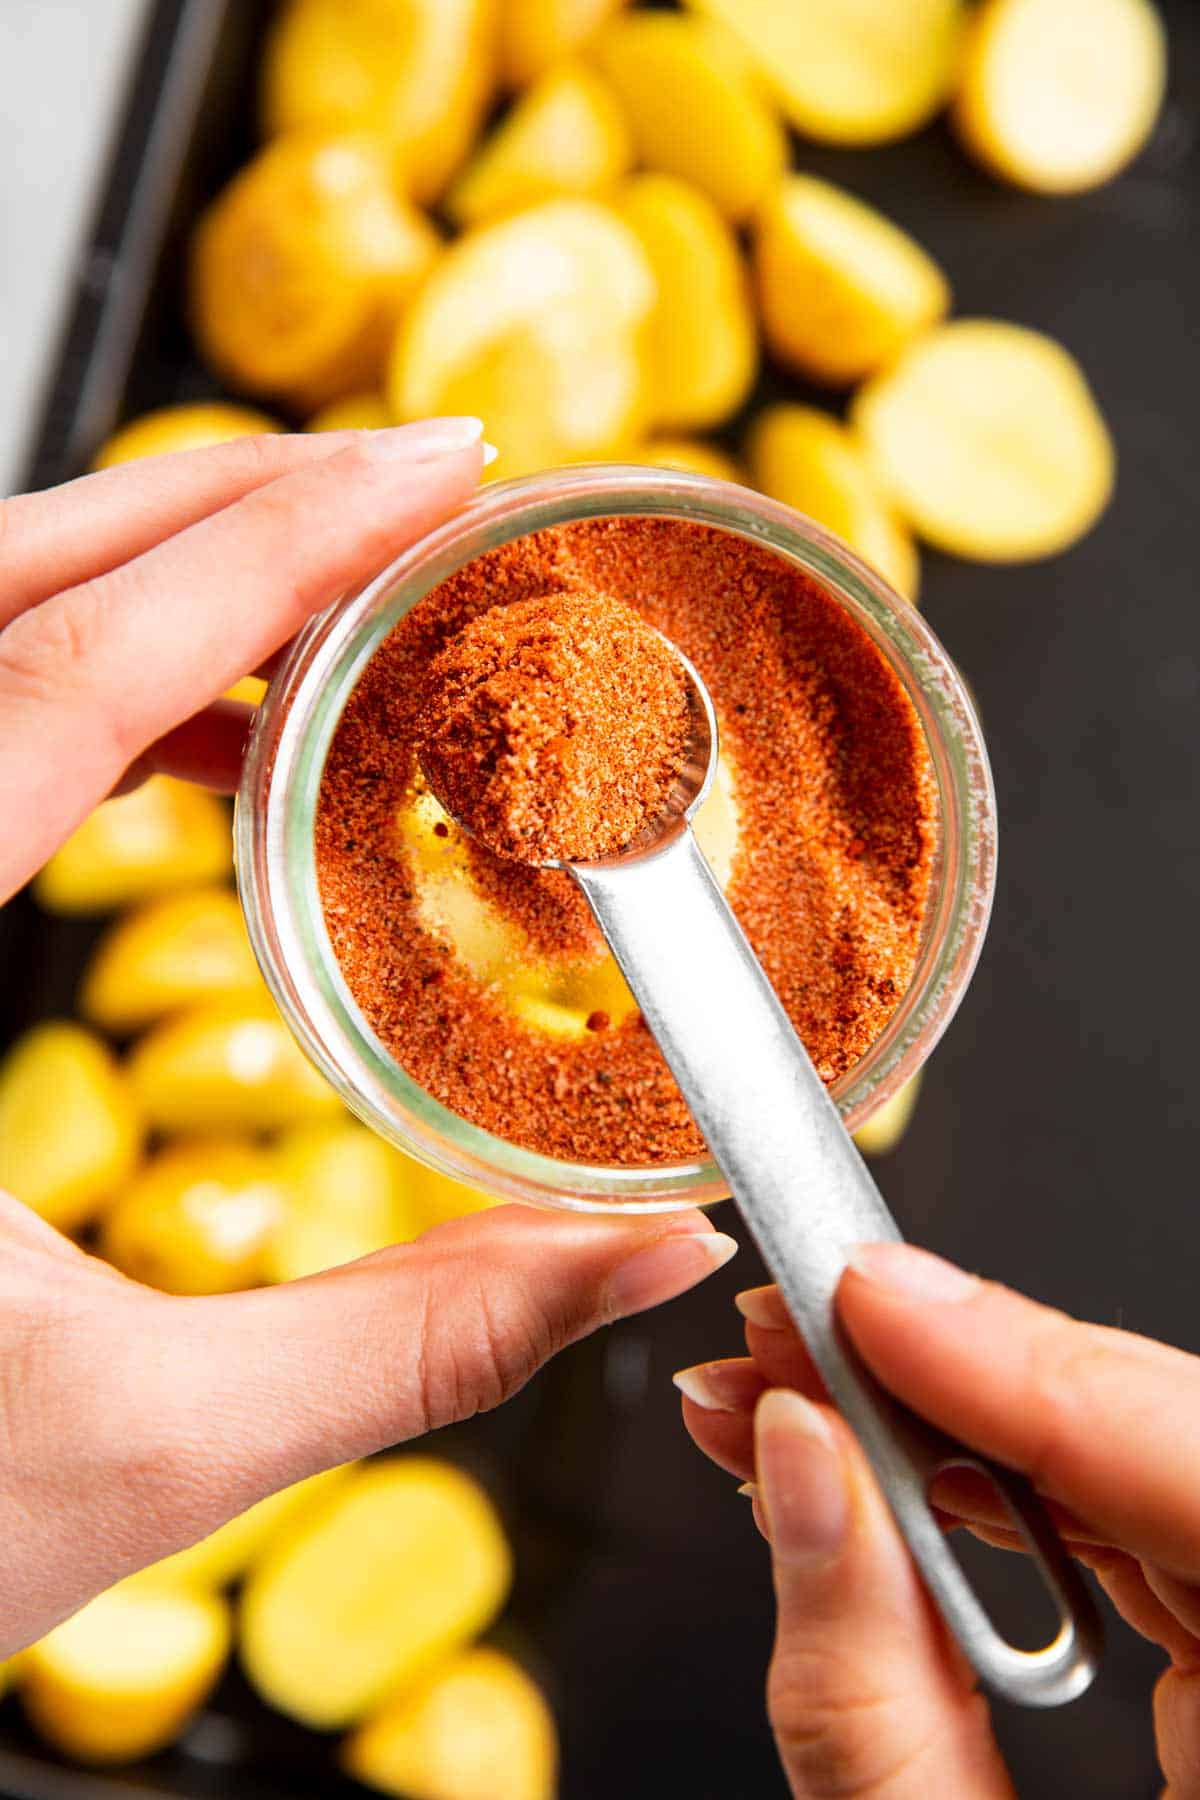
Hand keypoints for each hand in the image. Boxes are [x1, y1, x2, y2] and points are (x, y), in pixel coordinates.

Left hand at [0, 427, 738, 1649]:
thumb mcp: (144, 1438)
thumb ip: (417, 1341)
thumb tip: (641, 1258)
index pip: (64, 673)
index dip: (272, 549)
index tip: (433, 469)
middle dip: (221, 510)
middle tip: (416, 483)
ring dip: (154, 581)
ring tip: (343, 600)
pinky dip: (88, 681)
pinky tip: (203, 738)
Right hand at [676, 1243, 1199, 1797]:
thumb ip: (868, 1705)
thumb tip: (799, 1470)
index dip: (1025, 1363)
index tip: (871, 1301)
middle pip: (1154, 1438)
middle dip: (948, 1378)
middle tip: (786, 1342)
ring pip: (1126, 1461)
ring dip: (941, 1425)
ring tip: (785, 1401)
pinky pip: (1118, 1523)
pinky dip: (984, 1489)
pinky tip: (870, 1470)